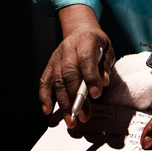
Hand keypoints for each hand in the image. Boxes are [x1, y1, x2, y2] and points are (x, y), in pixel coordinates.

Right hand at [38, 5, 114, 126]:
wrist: (80, 30)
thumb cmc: (96, 43)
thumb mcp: (108, 50)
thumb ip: (105, 66)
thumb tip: (103, 83)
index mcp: (85, 42)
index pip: (86, 60)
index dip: (90, 77)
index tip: (96, 94)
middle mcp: (68, 50)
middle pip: (69, 74)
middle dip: (76, 97)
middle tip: (83, 116)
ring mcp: (57, 58)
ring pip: (57, 81)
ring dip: (63, 102)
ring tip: (71, 120)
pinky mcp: (50, 65)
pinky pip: (44, 81)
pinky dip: (44, 96)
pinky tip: (48, 110)